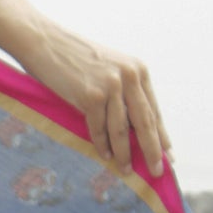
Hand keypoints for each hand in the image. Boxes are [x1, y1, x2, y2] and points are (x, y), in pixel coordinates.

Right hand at [11, 20, 173, 178]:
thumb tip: (134, 125)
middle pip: (144, 122)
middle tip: (157, 171)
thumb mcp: (107, 68)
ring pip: (122, 129)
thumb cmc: (72, 57)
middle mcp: (129, 76)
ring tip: (126, 170)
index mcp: (138, 70)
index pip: (153, 109)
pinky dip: (102, 144)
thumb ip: (123, 90)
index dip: (161, 135)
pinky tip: (105, 155)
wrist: (43, 42)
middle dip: (152, 150)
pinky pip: (98, 128)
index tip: (168, 155)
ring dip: (124, 153)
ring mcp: (110, 86)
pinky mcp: (90, 95)